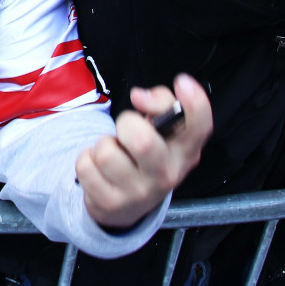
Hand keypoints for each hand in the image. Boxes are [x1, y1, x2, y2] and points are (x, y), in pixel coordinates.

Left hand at [77, 74, 211, 228]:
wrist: (127, 204)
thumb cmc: (146, 154)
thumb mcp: (160, 131)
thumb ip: (159, 103)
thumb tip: (140, 96)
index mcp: (185, 152)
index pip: (199, 128)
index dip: (194, 103)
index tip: (182, 81)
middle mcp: (168, 174)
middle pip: (142, 140)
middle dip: (125, 125)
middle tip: (126, 133)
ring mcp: (140, 193)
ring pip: (105, 152)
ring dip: (102, 145)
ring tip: (113, 153)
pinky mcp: (111, 203)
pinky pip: (85, 165)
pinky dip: (86, 160)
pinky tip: (100, 169)